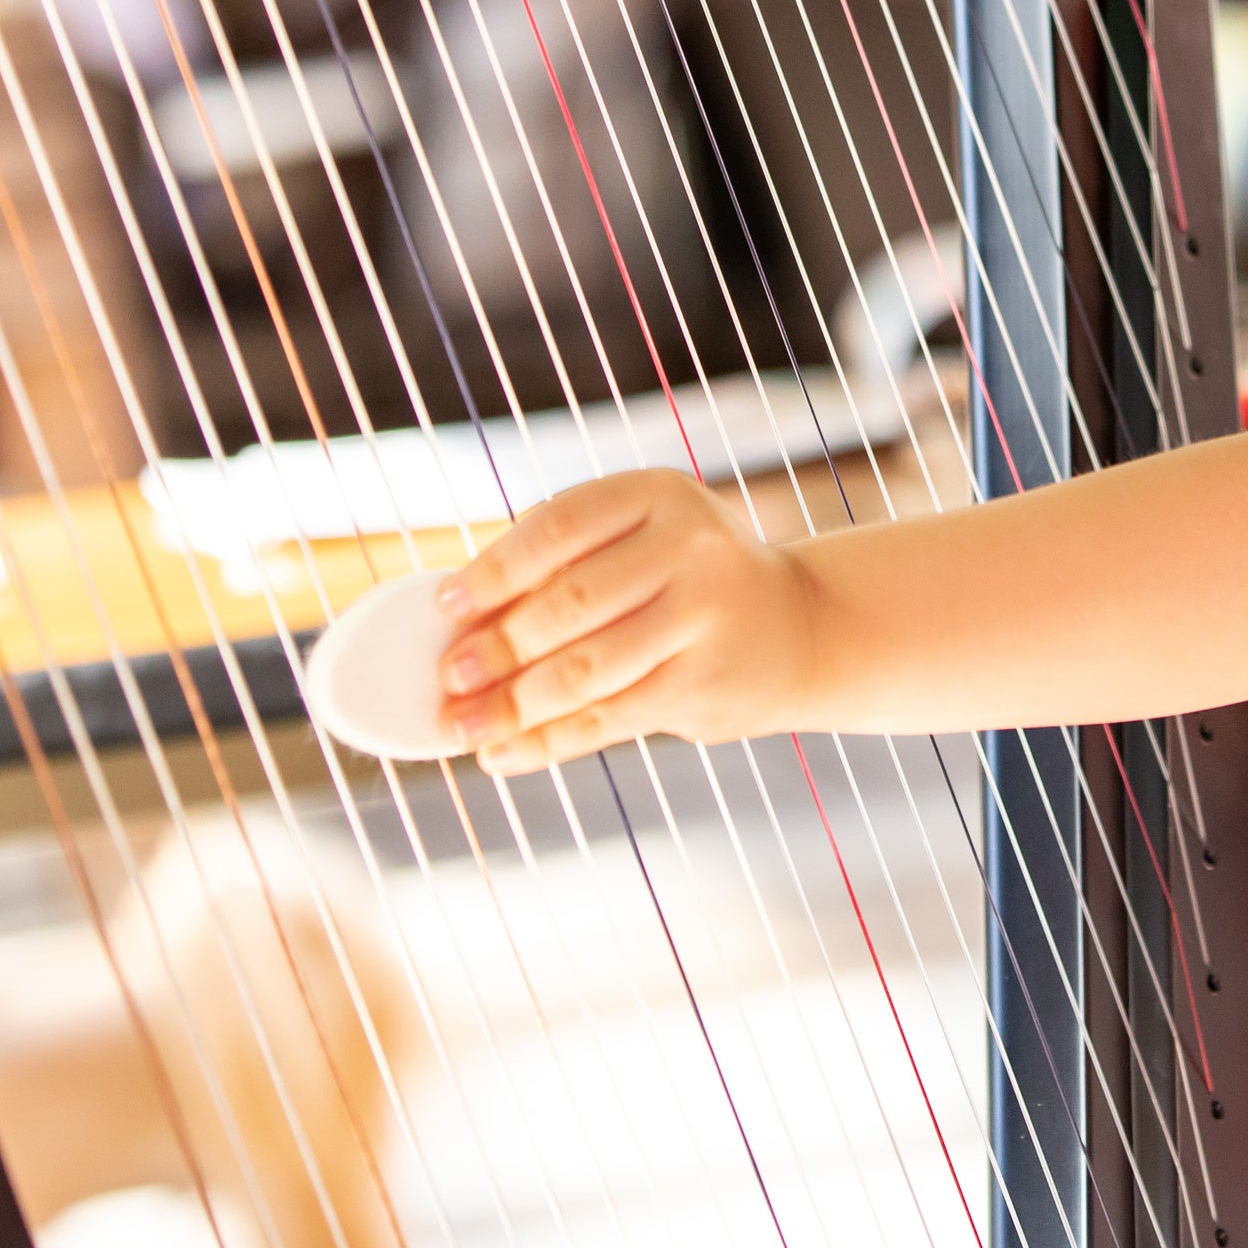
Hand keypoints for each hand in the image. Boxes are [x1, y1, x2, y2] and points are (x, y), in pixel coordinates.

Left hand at [435, 471, 814, 772]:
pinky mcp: (705, 685)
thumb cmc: (688, 578)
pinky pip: (609, 720)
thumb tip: (458, 620)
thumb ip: (567, 560)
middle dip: (499, 646)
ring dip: (512, 705)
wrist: (800, 627)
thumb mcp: (644, 538)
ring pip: (586, 670)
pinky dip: (547, 742)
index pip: (561, 526)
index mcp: (659, 495)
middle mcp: (690, 548)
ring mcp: (704, 617)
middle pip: (571, 602)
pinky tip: (503, 753)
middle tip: (449, 678)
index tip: (447, 607)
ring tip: (461, 727)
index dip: (497, 569)